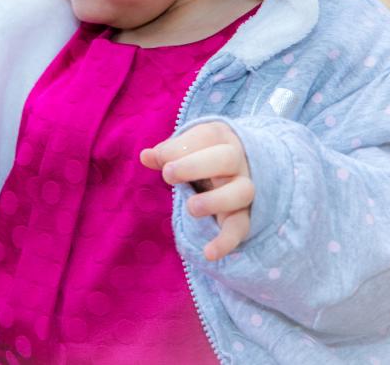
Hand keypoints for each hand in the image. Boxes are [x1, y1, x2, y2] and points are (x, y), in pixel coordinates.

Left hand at [139, 120, 254, 260]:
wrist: (233, 173)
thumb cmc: (199, 156)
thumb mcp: (184, 150)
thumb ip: (166, 153)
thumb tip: (145, 156)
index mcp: (221, 138)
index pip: (207, 136)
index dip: (181, 146)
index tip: (159, 158)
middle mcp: (237, 161)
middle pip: (227, 158)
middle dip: (196, 166)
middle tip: (168, 175)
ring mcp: (243, 188)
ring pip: (242, 192)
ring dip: (216, 200)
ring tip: (191, 207)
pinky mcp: (244, 215)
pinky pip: (241, 228)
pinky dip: (226, 242)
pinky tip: (209, 254)